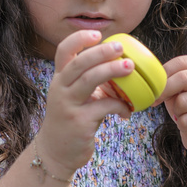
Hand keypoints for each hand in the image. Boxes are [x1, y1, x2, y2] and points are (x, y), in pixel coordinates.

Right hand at [35, 31, 133, 176]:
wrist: (56, 153)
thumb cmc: (71, 121)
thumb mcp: (76, 98)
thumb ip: (92, 84)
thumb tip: (121, 68)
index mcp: (60, 79)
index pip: (63, 51)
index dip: (80, 39)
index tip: (98, 34)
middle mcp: (60, 89)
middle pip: (79, 62)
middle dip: (101, 51)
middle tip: (121, 47)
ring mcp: (68, 105)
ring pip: (89, 80)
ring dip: (111, 71)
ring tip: (130, 67)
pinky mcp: (79, 122)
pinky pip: (104, 106)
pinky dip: (120, 106)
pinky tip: (128, 111)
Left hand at [156, 56, 186, 159]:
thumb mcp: (180, 91)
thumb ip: (171, 83)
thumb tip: (154, 84)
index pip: (182, 62)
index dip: (164, 73)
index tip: (153, 85)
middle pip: (183, 78)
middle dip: (164, 91)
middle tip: (155, 101)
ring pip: (182, 102)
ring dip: (176, 112)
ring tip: (185, 115)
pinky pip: (186, 121)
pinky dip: (182, 126)